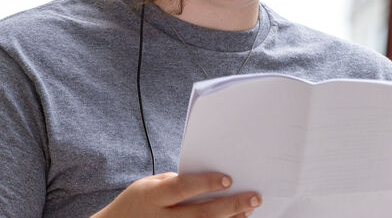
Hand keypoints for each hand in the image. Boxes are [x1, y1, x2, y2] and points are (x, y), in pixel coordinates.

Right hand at [90, 172, 261, 217]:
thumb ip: (176, 183)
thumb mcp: (148, 185)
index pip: (182, 188)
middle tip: (254, 197)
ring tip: (248, 210)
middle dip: (231, 206)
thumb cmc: (137, 203)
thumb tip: (211, 181)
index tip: (229, 179)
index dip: (206, 183)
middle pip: (201, 215)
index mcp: (152, 197)